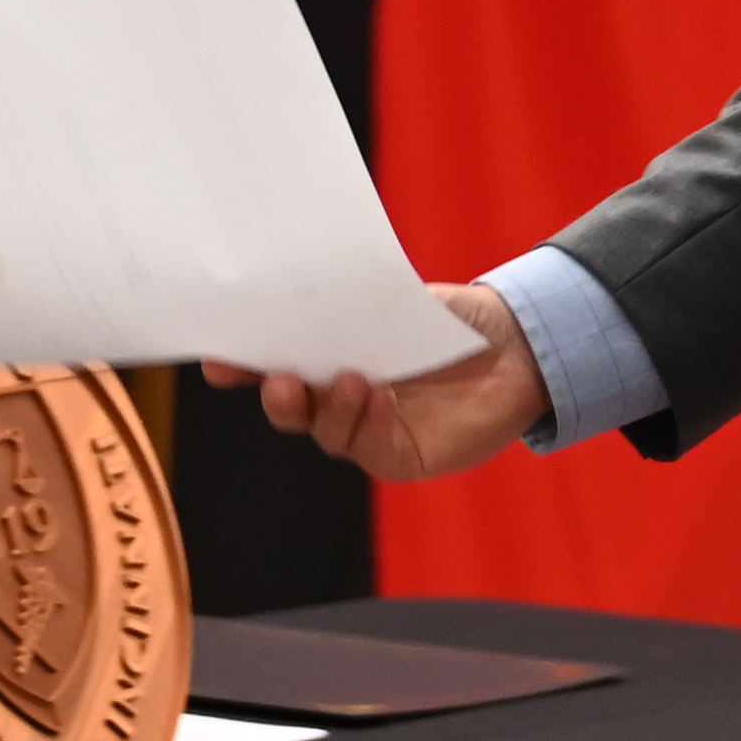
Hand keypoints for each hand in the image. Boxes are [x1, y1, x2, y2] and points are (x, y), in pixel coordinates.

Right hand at [217, 282, 547, 483]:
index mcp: (330, 357)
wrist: (521, 347)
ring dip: (331, 408)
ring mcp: (370, 431)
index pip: (273, 364)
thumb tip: (304, 283)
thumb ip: (358, 304)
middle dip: (277, 396)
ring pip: (327, 431)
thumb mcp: (402, 301)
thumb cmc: (455, 320)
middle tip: (278, 379)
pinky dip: (371, 423)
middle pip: (290, 408)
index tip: (218, 356)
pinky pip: (374, 449)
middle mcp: (341, 398)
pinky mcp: (404, 456)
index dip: (241, 365)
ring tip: (350, 380)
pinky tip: (381, 398)